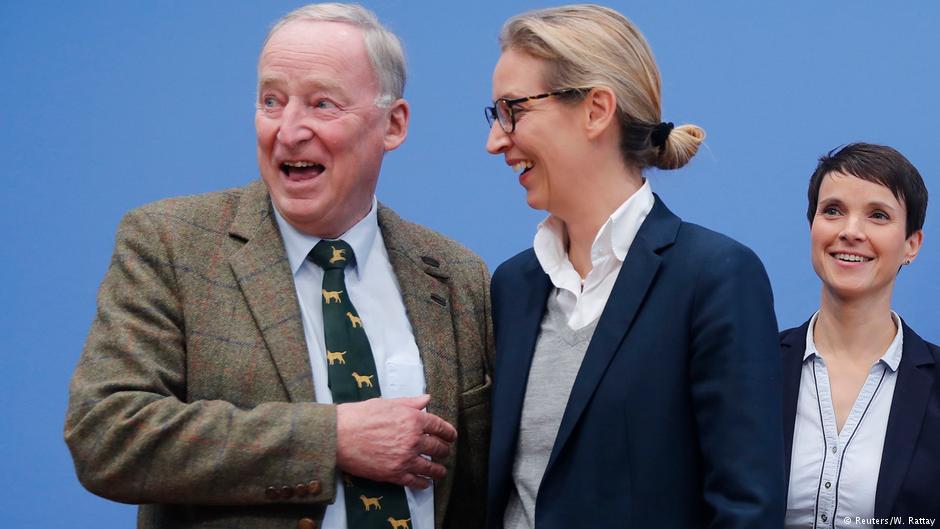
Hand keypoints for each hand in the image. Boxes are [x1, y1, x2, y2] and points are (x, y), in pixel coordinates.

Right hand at [335, 394, 456, 488]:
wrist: (339, 435)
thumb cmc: (359, 416)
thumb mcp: (387, 403)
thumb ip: (410, 403)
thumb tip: (426, 399)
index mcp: (413, 419)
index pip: (440, 427)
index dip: (449, 432)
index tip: (451, 436)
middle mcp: (413, 440)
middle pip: (438, 448)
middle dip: (444, 450)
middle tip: (444, 452)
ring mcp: (405, 458)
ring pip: (431, 468)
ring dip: (439, 470)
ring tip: (441, 471)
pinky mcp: (394, 474)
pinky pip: (415, 482)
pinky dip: (423, 483)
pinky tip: (426, 483)